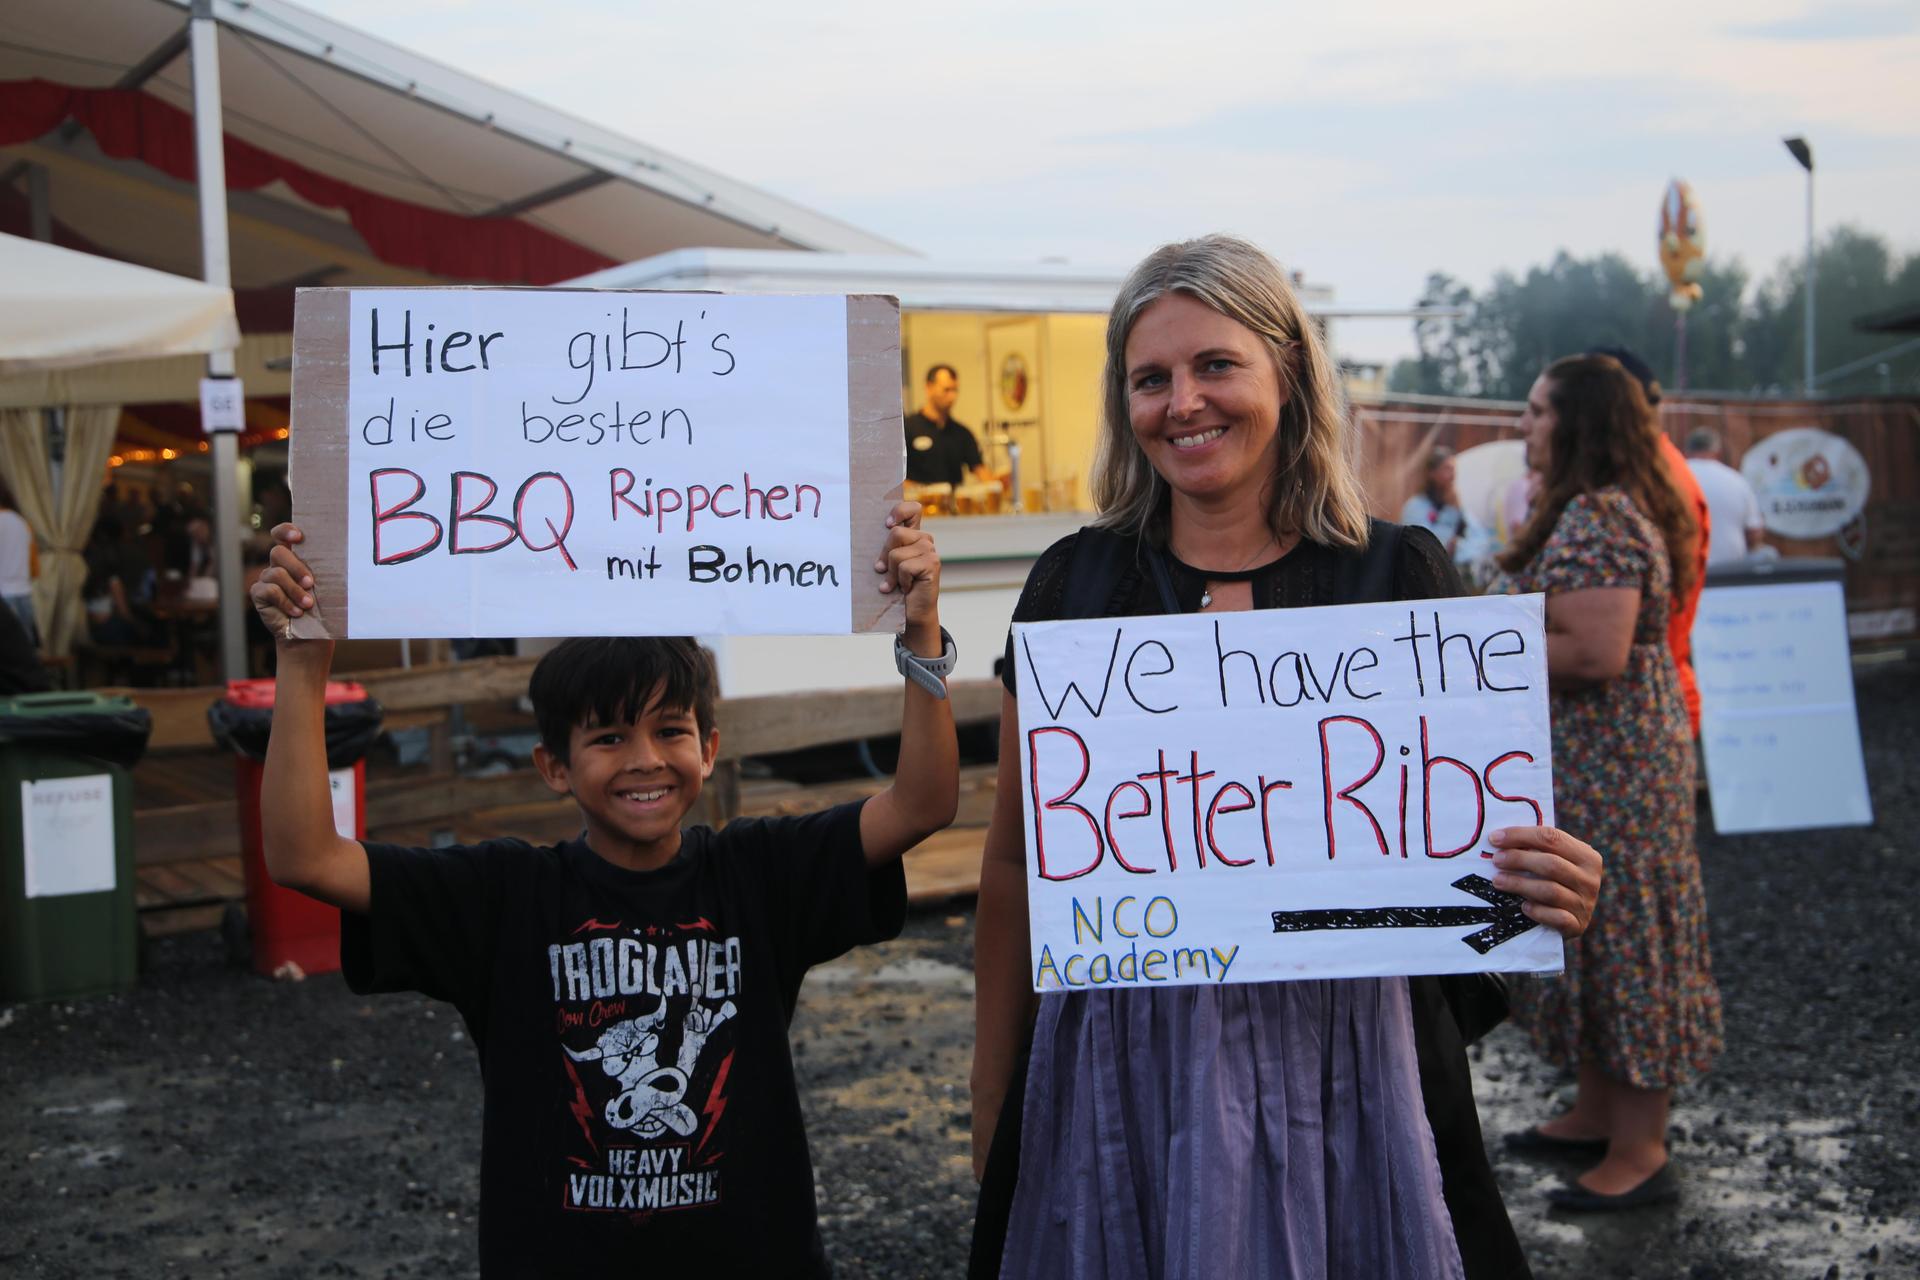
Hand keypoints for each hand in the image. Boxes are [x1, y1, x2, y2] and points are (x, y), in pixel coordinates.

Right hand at [250, 523, 321, 642]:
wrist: (311, 635)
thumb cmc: (323, 608)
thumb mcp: (328, 586)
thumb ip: (326, 570)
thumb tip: (345, 558)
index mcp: (294, 557)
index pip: (282, 535)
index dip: (286, 531)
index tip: (298, 537)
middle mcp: (278, 565)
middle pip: (278, 553)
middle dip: (296, 567)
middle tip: (311, 583)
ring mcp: (266, 579)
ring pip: (276, 573)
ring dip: (294, 590)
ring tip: (308, 605)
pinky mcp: (259, 594)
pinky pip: (270, 591)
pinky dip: (286, 602)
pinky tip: (297, 613)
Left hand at [874, 500, 940, 634]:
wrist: (912, 612)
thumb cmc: (896, 587)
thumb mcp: (887, 564)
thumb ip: (884, 548)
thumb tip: (858, 536)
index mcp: (913, 535)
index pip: (912, 509)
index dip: (900, 510)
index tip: (887, 524)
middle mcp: (924, 540)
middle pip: (896, 533)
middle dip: (884, 555)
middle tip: (883, 571)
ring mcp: (930, 551)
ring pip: (897, 554)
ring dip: (891, 573)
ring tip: (895, 584)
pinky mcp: (932, 564)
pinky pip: (905, 566)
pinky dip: (900, 580)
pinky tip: (906, 588)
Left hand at [1488, 825, 1602, 937]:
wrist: (1572, 918)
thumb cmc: (1556, 880)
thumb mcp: (1554, 859)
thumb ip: (1536, 848)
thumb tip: (1498, 836)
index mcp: (1587, 856)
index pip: (1552, 838)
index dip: (1521, 836)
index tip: (1494, 838)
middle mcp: (1590, 880)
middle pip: (1551, 864)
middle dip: (1519, 859)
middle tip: (1496, 860)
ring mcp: (1586, 904)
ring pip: (1550, 891)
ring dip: (1520, 884)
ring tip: (1498, 880)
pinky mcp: (1578, 925)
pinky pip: (1556, 918)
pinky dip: (1538, 911)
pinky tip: (1523, 906)